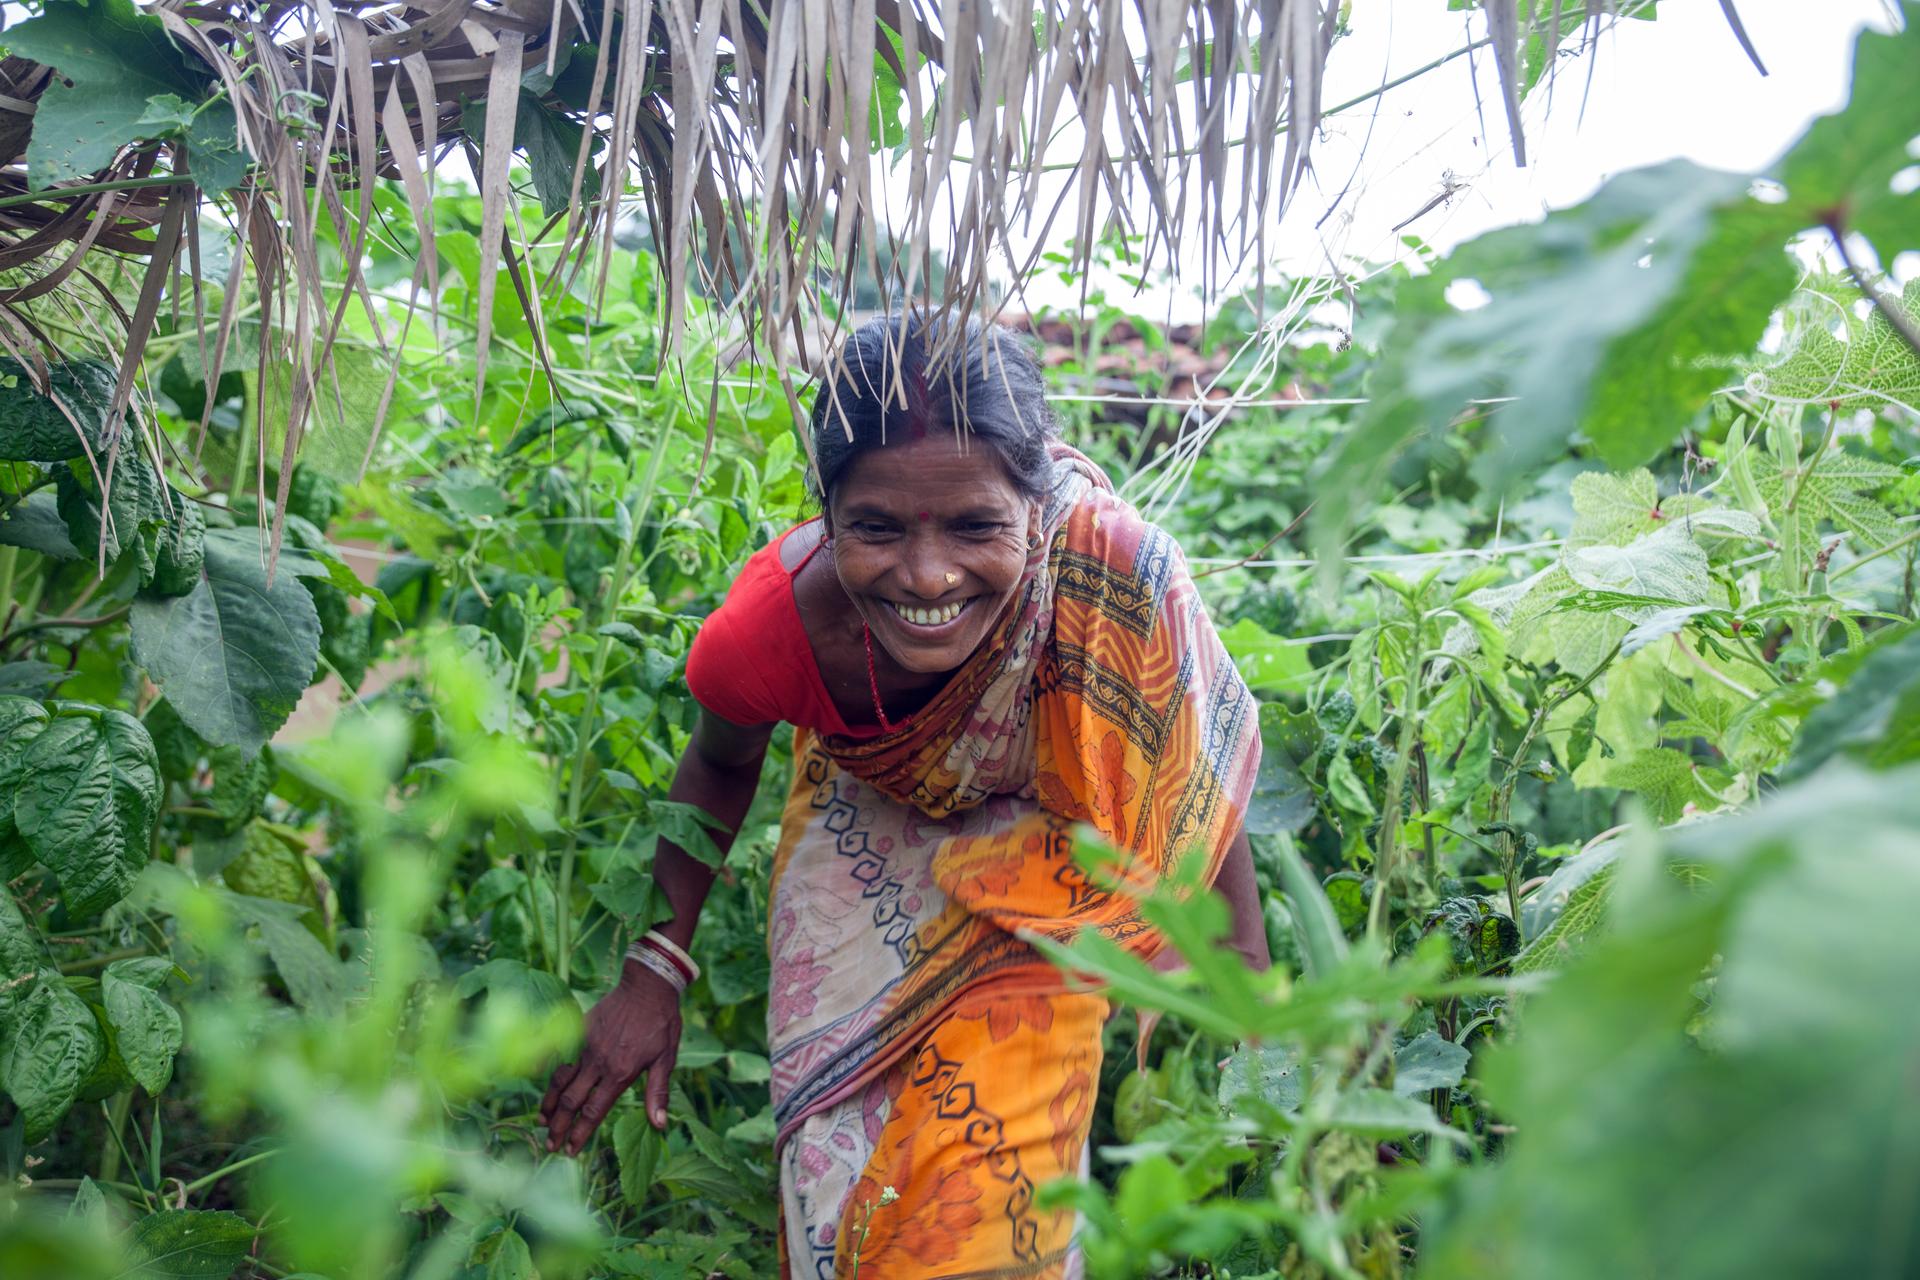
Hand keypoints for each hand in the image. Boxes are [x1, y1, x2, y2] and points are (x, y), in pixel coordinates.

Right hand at [540, 961, 681, 1154]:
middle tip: (549, 1145)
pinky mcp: (580, 1032)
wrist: (647, 986)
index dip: (580, 1134)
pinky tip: (544, 1086)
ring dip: (549, 1103)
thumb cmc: (661, 1023)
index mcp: (620, 1074)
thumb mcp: (666, 1059)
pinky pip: (560, 1057)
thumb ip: (658, 1092)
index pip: (594, 1112)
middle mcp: (598, 1063)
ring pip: (560, 1081)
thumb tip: (659, 1124)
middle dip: (558, 1126)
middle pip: (571, 1102)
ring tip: (542, 1121)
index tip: (570, 1151)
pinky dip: (549, 1075)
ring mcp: (586, 1046)